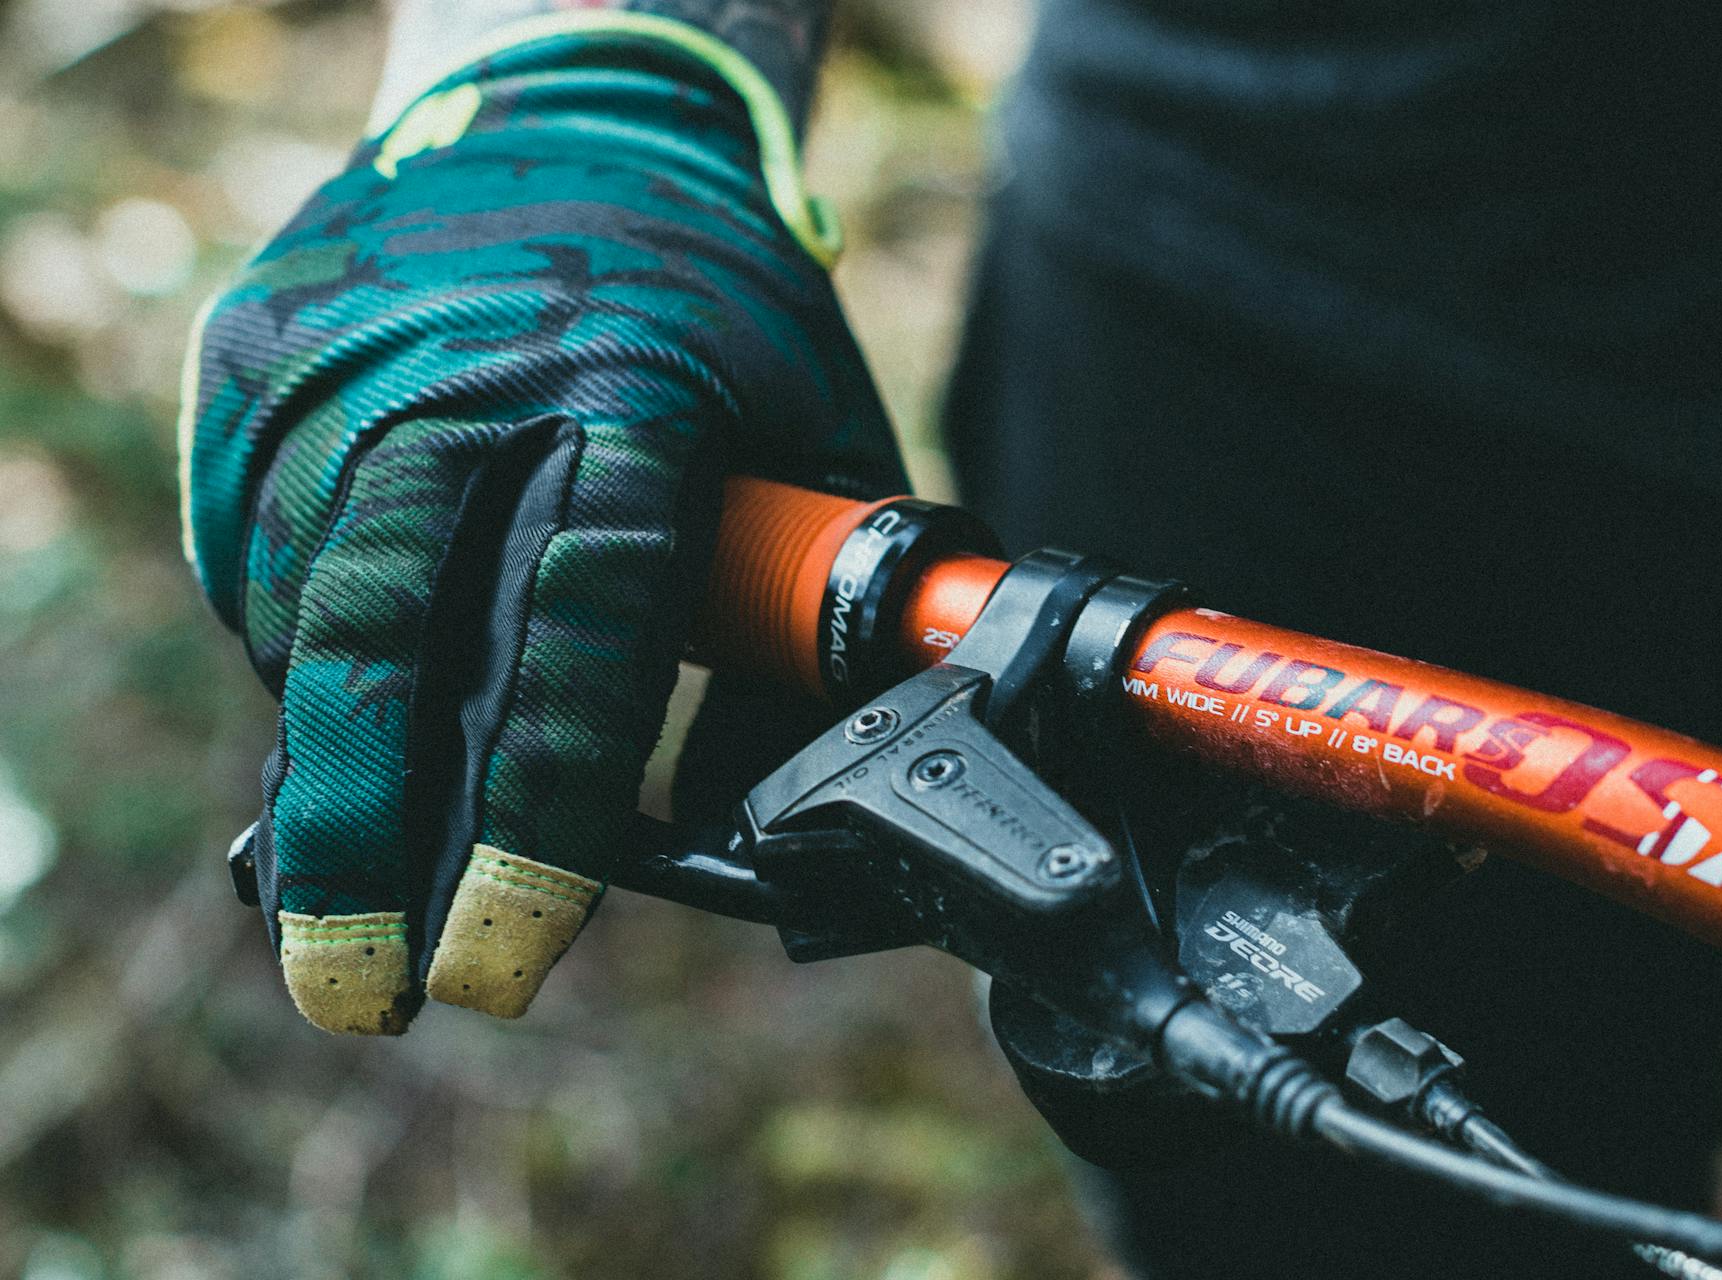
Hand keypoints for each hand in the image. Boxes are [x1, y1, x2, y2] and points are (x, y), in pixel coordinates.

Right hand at [181, 26, 901, 1033]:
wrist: (574, 105)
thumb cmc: (723, 300)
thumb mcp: (814, 431)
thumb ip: (793, 616)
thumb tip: (755, 818)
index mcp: (630, 395)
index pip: (577, 630)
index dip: (539, 811)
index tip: (503, 956)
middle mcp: (461, 382)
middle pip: (387, 638)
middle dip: (365, 836)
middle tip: (358, 990)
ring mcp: (337, 366)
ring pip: (305, 612)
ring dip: (334, 756)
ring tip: (369, 845)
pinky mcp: (252, 362)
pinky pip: (256, 555)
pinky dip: (304, 654)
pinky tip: (358, 691)